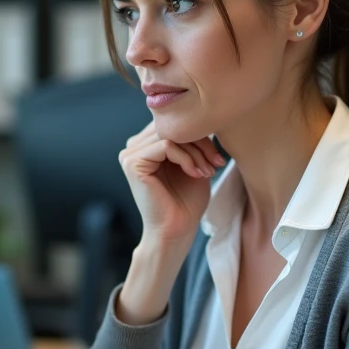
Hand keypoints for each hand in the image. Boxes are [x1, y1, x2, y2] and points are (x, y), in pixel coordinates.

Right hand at [119, 121, 222, 249]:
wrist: (176, 231)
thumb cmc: (186, 202)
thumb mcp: (195, 163)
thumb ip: (193, 140)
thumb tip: (204, 116)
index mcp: (147, 144)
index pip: (175, 124)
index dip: (200, 135)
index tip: (218, 158)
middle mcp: (134, 146)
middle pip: (173, 126)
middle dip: (201, 143)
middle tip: (216, 163)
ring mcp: (130, 153)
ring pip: (172, 135)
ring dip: (196, 152)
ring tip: (207, 171)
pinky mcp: (132, 162)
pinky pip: (166, 146)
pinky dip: (186, 158)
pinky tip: (195, 174)